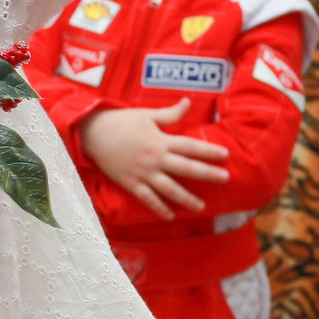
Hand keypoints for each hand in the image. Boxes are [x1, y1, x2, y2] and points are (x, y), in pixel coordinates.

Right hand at [80, 101, 229, 218]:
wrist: (93, 133)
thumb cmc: (121, 121)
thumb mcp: (147, 115)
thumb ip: (170, 114)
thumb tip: (188, 102)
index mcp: (161, 140)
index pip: (191, 146)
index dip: (209, 150)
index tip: (225, 155)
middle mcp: (155, 158)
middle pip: (186, 168)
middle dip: (207, 174)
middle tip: (225, 178)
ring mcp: (143, 173)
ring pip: (169, 188)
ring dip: (187, 198)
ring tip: (201, 206)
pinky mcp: (131, 183)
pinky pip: (148, 199)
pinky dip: (159, 208)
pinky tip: (171, 216)